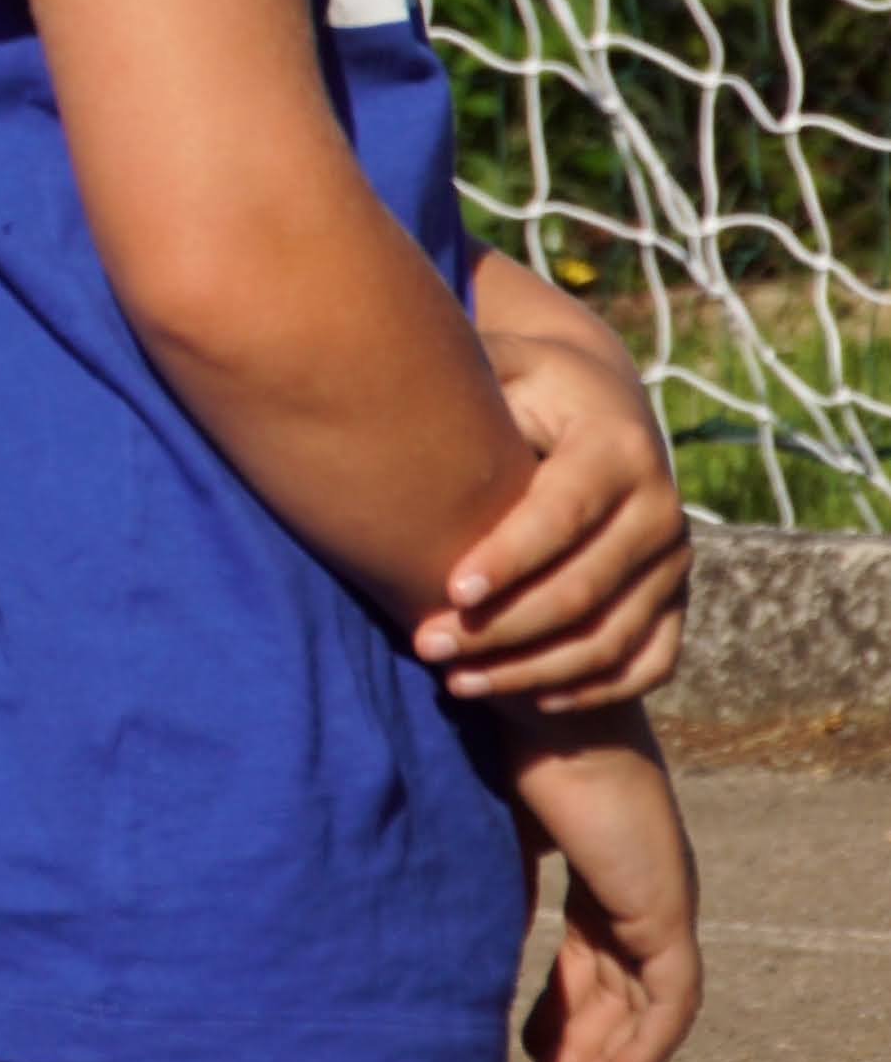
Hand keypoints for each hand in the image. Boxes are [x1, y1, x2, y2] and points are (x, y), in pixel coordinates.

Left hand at [426, 320, 689, 707]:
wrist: (601, 406)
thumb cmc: (525, 386)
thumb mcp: (504, 364)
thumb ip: (466, 374)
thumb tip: (384, 375)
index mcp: (617, 448)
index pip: (563, 514)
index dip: (509, 557)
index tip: (450, 589)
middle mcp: (660, 509)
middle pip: (584, 588)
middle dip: (502, 626)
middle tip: (424, 644)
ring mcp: (675, 562)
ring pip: (611, 638)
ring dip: (532, 669)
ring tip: (455, 682)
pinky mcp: (677, 601)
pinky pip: (646, 663)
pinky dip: (591, 689)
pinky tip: (526, 698)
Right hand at [507, 710, 700, 1061]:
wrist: (536, 712)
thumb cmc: (498, 749)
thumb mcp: (487, 834)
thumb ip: (486, 888)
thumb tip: (438, 936)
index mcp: (599, 863)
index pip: (590, 956)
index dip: (560, 1007)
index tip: (523, 1048)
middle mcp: (639, 885)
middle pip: (617, 988)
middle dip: (582, 1046)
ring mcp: (659, 898)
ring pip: (645, 1005)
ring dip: (609, 1060)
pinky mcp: (666, 911)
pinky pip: (670, 1003)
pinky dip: (640, 1049)